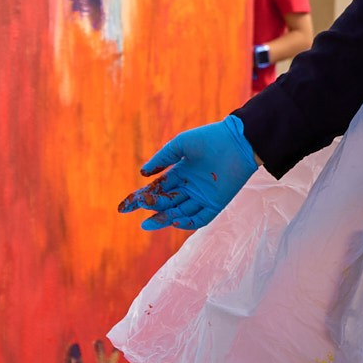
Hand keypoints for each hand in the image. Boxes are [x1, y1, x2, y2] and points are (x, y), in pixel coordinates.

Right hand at [119, 116, 258, 231]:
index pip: (157, 189)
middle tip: (135, 215)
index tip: (124, 206)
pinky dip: (188, 222)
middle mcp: (189, 187)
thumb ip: (162, 159)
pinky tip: (174, 221)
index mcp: (180, 173)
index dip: (140, 198)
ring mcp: (202, 197)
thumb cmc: (209, 138)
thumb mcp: (180, 145)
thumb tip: (143, 174)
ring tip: (147, 223)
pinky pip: (200, 218)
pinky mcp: (216, 204)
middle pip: (166, 203)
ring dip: (164, 219)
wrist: (238, 141)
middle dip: (150, 209)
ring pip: (179, 213)